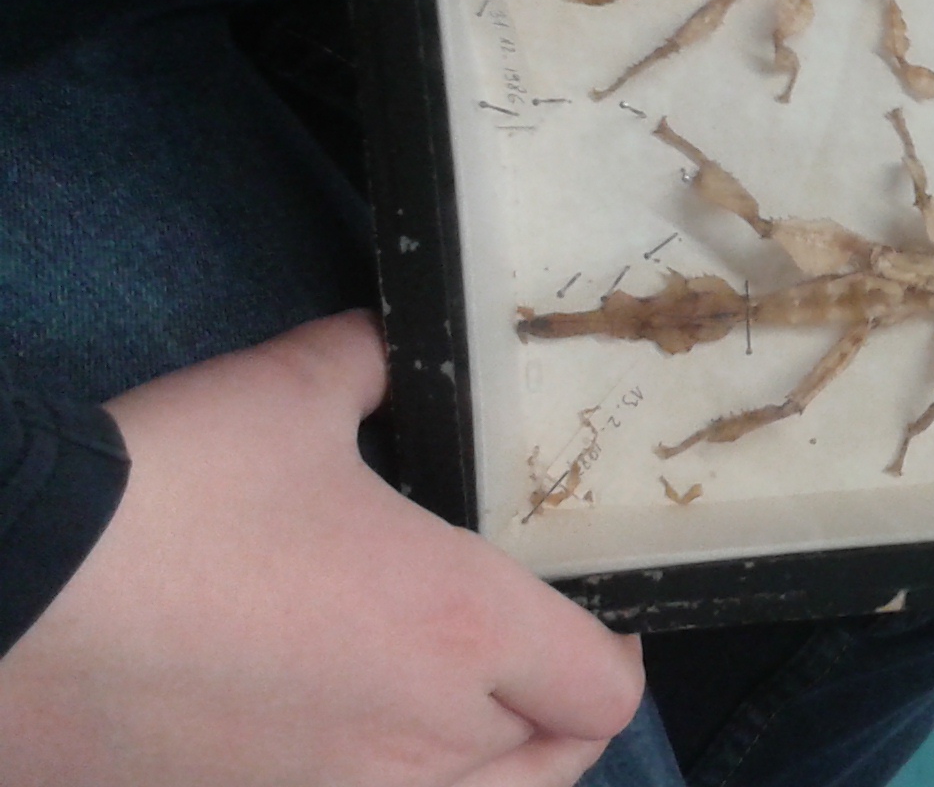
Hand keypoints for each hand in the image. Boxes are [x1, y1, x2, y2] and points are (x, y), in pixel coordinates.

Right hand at [0, 313, 642, 786]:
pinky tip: (349, 732)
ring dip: (486, 768)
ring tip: (458, 707)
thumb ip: (371, 367)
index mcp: (460, 627)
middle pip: (553, 766)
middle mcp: (420, 737)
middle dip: (559, 716)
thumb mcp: (288, 395)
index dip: (616, 652)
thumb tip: (390, 345)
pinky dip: (389, 785)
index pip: (604, 690)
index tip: (596, 612)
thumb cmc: (162, 495)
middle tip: (537, 661)